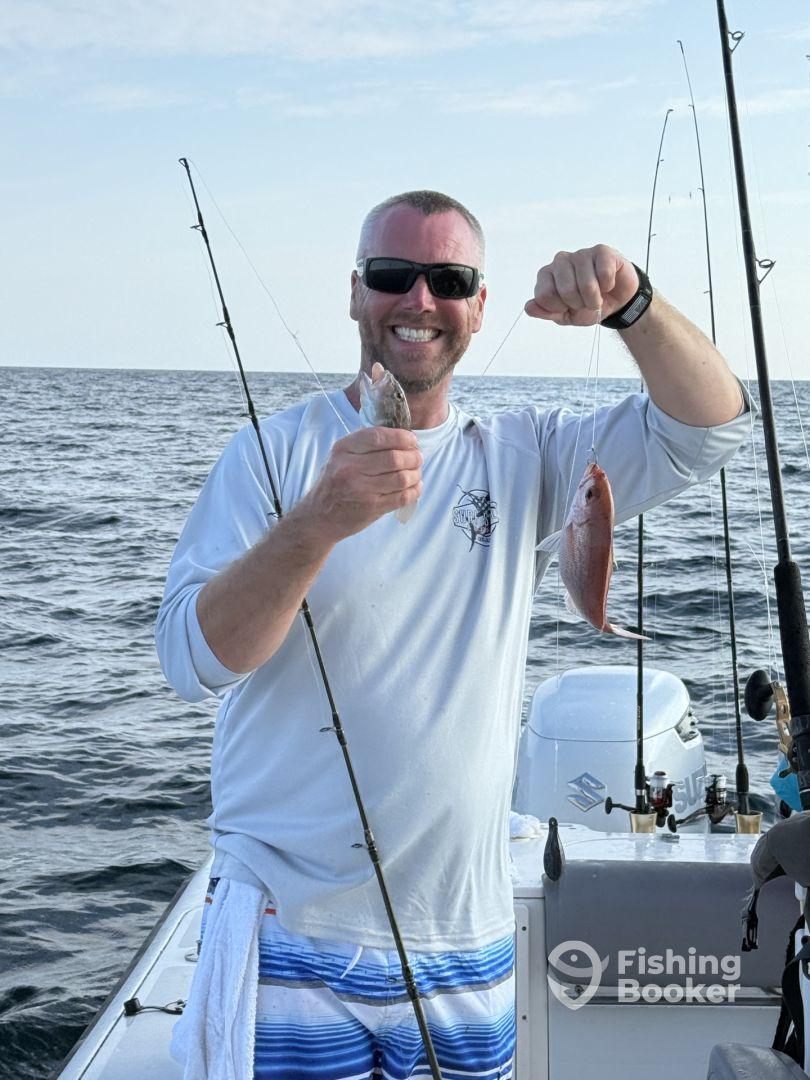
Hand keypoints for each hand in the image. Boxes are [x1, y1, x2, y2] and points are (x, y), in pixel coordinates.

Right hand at [301, 427, 422, 542]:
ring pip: (401, 478)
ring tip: (416, 473)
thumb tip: (402, 438)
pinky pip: (402, 497)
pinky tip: (415, 487)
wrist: (319, 516)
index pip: (379, 436)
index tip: (411, 441)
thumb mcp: (340, 457)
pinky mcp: (371, 508)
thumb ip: (365, 445)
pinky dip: (414, 491)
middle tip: (417, 458)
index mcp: (343, 450)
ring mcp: (361, 490)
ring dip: (415, 474)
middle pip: (394, 458)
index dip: (401, 437)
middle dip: (413, 456)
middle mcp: (350, 468)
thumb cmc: (334, 483)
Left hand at [525, 245, 638, 326]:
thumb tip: (528, 307)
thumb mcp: (563, 316)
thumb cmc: (586, 306)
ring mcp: (581, 254)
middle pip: (566, 290)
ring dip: (595, 298)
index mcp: (546, 275)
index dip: (559, 308)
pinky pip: (604, 274)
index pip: (544, 296)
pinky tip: (607, 283)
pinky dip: (608, 286)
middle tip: (584, 301)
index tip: (567, 307)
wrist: (614, 302)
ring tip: (597, 294)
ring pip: (587, 284)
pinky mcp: (602, 251)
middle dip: (579, 304)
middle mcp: (560, 261)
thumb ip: (545, 312)